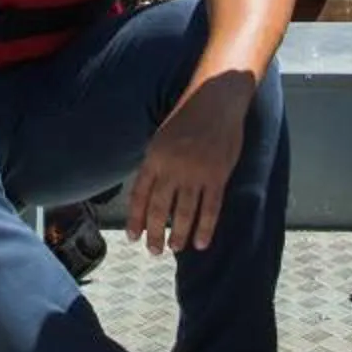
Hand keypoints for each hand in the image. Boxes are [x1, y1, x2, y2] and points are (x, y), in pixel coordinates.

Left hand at [125, 75, 251, 254]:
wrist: (217, 100)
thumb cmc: (188, 116)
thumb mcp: (162, 137)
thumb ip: (156, 163)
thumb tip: (148, 192)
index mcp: (154, 157)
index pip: (140, 195)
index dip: (135, 219)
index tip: (133, 237)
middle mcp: (172, 167)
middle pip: (159, 208)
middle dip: (155, 233)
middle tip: (154, 251)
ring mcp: (196, 173)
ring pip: (184, 213)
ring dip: (178, 235)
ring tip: (175, 248)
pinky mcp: (217, 176)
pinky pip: (210, 209)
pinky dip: (205, 228)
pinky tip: (201, 243)